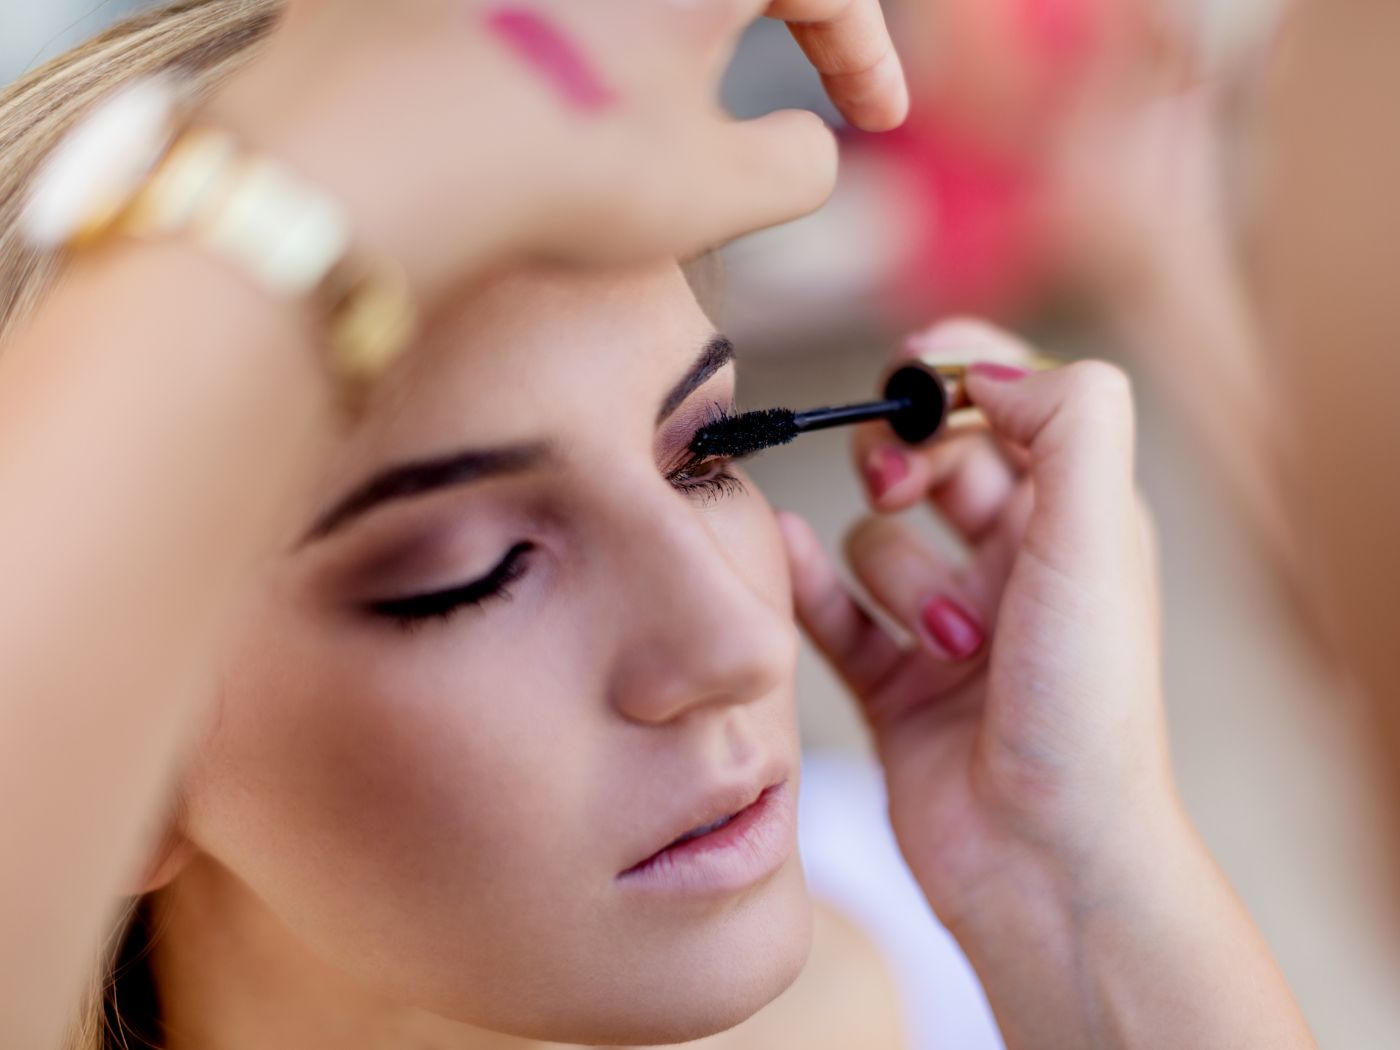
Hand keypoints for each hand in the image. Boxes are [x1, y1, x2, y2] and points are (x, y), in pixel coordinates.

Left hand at [208, 0, 907, 304]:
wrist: (372, 156)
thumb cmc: (555, 166)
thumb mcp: (716, 190)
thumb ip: (801, 164)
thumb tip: (808, 145)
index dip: (863, 48)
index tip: (879, 118)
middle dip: (783, 15)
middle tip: (796, 58)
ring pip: (636, 5)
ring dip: (670, 33)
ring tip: (662, 90)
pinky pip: (538, 5)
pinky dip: (573, 28)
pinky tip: (558, 86)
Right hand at [780, 320, 1172, 933]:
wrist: (1045, 861)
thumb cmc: (1084, 708)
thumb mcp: (1098, 539)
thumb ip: (1067, 424)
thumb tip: (988, 368)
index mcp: (1076, 524)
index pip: (1013, 406)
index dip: (959, 373)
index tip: (909, 370)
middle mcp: (1014, 565)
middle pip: (932, 460)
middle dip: (905, 460)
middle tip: (898, 485)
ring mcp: (947, 624)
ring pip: (877, 540)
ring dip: (894, 572)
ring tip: (948, 642)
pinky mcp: (892, 681)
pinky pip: (830, 608)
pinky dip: (807, 582)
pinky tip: (786, 558)